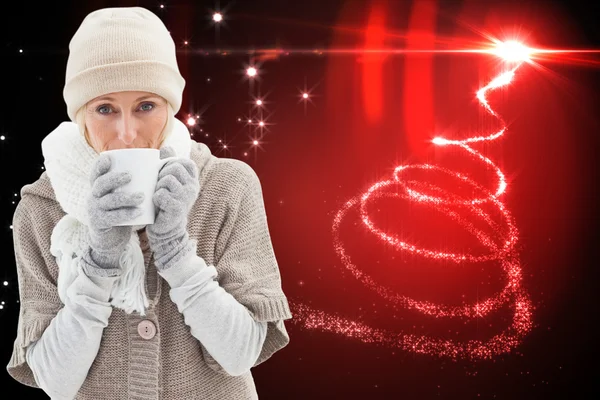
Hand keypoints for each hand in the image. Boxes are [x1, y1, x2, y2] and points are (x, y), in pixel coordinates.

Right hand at [85, 152, 144, 274]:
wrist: (110, 241)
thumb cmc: (120, 214)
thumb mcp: (120, 198)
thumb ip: (129, 186)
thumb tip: (151, 166)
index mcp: (97, 189)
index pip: (95, 174)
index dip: (99, 166)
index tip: (108, 158)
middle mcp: (93, 198)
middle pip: (100, 184)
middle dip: (114, 179)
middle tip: (130, 176)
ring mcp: (94, 211)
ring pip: (109, 201)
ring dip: (126, 197)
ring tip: (142, 196)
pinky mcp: (100, 224)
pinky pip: (113, 217)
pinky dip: (127, 214)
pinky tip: (140, 211)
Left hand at [146, 146, 199, 269]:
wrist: (166, 229)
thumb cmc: (166, 202)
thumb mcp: (169, 181)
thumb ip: (169, 164)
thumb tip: (167, 147)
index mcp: (192, 180)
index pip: (185, 162)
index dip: (172, 164)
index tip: (165, 173)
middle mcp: (193, 187)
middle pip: (174, 168)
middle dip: (161, 175)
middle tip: (158, 186)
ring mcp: (186, 198)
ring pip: (167, 180)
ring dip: (157, 186)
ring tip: (158, 195)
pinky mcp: (177, 208)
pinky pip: (161, 194)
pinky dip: (155, 198)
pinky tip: (157, 204)